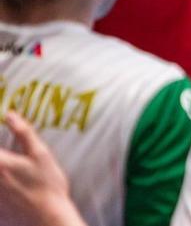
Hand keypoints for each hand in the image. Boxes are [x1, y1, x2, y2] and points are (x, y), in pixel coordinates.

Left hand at [0, 111, 84, 225]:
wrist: (47, 218)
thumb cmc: (47, 185)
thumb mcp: (41, 154)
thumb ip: (24, 133)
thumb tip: (10, 114)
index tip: (0, 128)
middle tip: (7, 153)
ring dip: (0, 167)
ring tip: (7, 166)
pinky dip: (0, 183)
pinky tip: (8, 182)